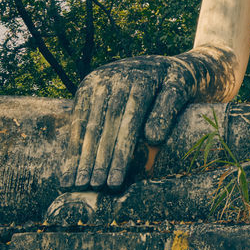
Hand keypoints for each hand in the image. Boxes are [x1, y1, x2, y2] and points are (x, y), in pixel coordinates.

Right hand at [59, 55, 196, 190]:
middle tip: (93, 187)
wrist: (162, 62)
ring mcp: (97, 81)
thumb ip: (168, 111)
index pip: (128, 121)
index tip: (115, 181)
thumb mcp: (180, 90)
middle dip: (98, 158)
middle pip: (105, 124)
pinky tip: (69, 168)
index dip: (120, 153)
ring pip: (88, 123)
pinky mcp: (86, 87)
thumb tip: (153, 139)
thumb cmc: (176, 82)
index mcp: (141, 79)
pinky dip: (73, 145)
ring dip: (81, 155)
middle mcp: (115, 77)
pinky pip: (77, 119)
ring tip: (77, 184)